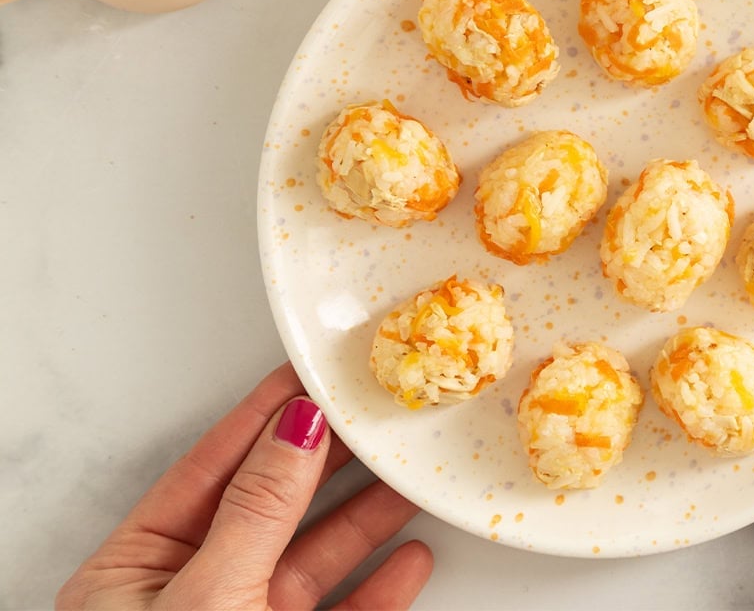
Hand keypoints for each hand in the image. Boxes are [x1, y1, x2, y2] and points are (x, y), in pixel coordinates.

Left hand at [57, 364, 431, 609]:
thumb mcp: (208, 599)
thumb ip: (255, 513)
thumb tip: (294, 432)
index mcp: (135, 573)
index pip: (207, 472)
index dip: (261, 419)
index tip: (308, 376)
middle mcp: (187, 599)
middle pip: (269, 510)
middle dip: (326, 464)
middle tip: (373, 420)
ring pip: (312, 562)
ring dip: (366, 523)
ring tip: (408, 481)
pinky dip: (378, 592)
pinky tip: (409, 563)